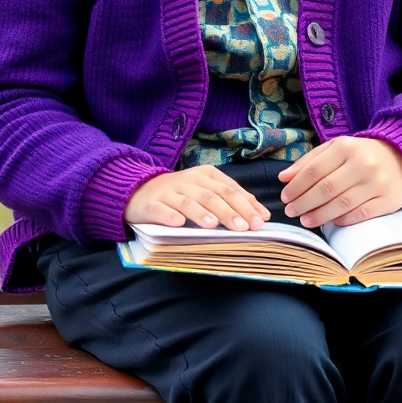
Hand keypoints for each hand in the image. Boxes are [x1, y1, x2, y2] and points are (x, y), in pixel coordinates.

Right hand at [124, 165, 270, 231]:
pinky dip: (169, 216)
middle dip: (230, 211)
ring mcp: (169, 192)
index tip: (260, 221)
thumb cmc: (181, 193)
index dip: (246, 204)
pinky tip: (178, 223)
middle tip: (244, 228)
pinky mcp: (151, 204)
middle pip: (212, 196)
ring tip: (214, 225)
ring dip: (201, 214)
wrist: (140, 189)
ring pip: (188, 202)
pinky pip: (160, 210)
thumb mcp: (207, 190)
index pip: (230, 189)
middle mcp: (188, 180)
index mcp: (206, 174)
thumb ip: (232, 199)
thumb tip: (261, 215)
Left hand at [278, 136, 401, 227]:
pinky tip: (332, 222)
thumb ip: (309, 161)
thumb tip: (284, 178)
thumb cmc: (361, 154)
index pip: (314, 170)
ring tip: (306, 220)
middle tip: (291, 212)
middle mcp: (363, 164)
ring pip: (342, 204)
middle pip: (326, 188)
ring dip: (320, 215)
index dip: (296, 186)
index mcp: (346, 147)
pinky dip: (343, 220)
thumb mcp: (335, 149)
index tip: (285, 197)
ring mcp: (377, 183)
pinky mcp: (388, 200)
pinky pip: (361, 214)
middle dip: (304, 203)